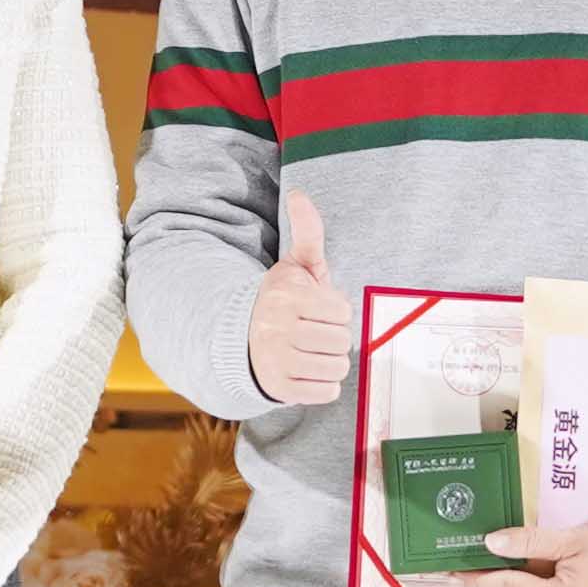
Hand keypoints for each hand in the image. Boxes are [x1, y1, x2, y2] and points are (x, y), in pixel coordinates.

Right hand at [247, 188, 355, 405]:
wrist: (245, 338)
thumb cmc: (283, 301)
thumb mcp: (296, 266)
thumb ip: (307, 231)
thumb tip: (299, 194)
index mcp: (286, 296)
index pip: (342, 310)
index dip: (335, 310)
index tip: (317, 310)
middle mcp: (277, 328)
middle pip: (342, 341)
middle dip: (334, 337)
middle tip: (315, 332)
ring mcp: (276, 360)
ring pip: (337, 367)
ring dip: (331, 362)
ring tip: (312, 351)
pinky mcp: (278, 388)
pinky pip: (327, 392)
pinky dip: (323, 385)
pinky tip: (307, 370)